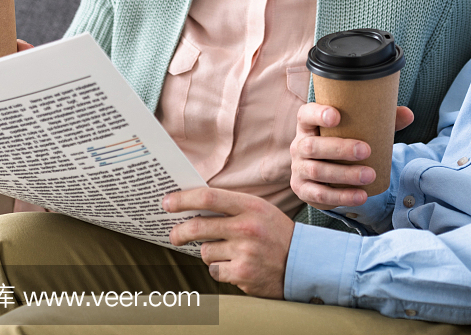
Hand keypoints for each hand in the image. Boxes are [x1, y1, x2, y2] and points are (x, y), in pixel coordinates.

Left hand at [166, 188, 292, 298]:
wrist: (303, 263)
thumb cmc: (275, 233)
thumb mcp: (259, 210)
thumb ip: (231, 207)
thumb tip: (192, 207)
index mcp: (250, 206)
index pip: (208, 197)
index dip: (183, 199)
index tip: (167, 203)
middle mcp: (246, 227)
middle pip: (198, 226)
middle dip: (179, 232)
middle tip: (174, 235)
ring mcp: (244, 251)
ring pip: (205, 251)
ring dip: (209, 253)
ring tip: (228, 252)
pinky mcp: (242, 273)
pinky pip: (215, 270)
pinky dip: (220, 269)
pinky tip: (236, 265)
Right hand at [290, 103, 413, 209]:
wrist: (327, 172)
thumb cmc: (344, 143)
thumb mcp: (357, 131)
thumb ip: (380, 121)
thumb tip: (408, 114)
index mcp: (308, 125)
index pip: (305, 115)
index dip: (317, 114)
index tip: (336, 115)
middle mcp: (299, 145)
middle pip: (313, 146)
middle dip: (339, 149)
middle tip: (366, 150)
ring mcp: (299, 169)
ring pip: (317, 171)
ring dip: (344, 175)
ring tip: (369, 175)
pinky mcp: (303, 189)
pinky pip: (320, 194)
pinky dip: (341, 196)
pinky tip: (360, 195)